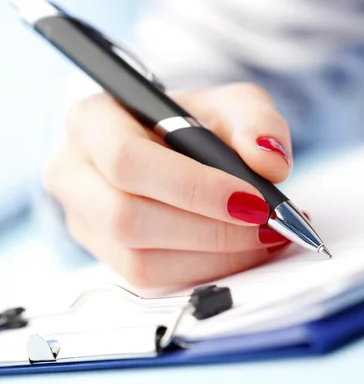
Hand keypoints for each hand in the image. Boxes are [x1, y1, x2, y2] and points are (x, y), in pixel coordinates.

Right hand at [44, 83, 291, 292]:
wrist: (171, 148)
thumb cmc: (194, 122)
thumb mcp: (230, 104)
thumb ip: (257, 121)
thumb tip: (269, 163)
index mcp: (92, 121)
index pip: (127, 160)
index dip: (191, 187)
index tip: (251, 200)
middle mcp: (73, 172)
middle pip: (126, 217)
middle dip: (207, 230)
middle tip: (266, 225)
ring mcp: (82, 219)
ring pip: (136, 259)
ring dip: (210, 257)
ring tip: (262, 238)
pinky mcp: (102, 253)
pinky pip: (147, 279)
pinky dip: (201, 271)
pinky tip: (237, 251)